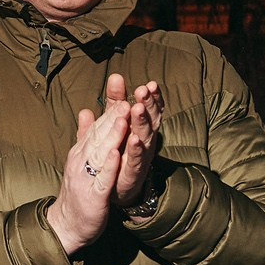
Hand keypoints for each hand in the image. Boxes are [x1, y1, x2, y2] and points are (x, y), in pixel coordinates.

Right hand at [43, 76, 133, 254]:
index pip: (96, 128)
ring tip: (124, 118)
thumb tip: (87, 111)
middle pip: (99, 136)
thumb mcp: (79, 161)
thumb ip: (84, 136)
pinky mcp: (94, 197)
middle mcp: (81, 162)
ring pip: (100, 153)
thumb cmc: (77, 193)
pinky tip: (117, 153)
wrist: (65, 225)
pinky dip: (109, 166)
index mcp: (80, 153)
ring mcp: (86, 179)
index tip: (123, 94)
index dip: (110, 112)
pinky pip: (102, 179)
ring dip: (112, 135)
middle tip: (127, 99)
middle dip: (113, 118)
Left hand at [111, 81, 166, 212]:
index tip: (150, 84)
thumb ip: (115, 102)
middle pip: (150, 119)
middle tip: (144, 90)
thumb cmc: (117, 151)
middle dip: (148, 104)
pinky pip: (136, 160)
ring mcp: (141, 156)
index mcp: (141, 128)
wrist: (112, 188)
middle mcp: (146, 140)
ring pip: (145, 137)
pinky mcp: (133, 172)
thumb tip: (115, 76)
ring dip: (142, 123)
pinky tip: (133, 139)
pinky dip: (136, 149)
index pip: (150, 109)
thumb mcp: (114, 122)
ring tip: (137, 109)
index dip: (152, 97)